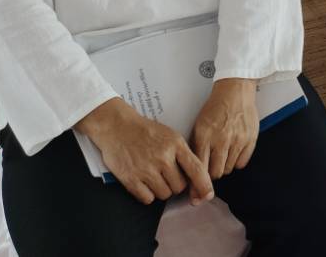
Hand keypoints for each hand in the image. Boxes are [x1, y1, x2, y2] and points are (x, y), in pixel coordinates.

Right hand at [74, 98, 212, 205]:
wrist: (117, 127)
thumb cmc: (145, 131)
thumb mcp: (170, 136)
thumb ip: (183, 154)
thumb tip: (196, 177)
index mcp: (175, 145)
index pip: (196, 169)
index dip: (204, 185)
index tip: (208, 195)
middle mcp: (163, 158)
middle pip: (179, 187)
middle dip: (175, 184)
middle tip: (166, 175)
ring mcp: (146, 169)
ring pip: (164, 194)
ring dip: (161, 190)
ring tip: (153, 176)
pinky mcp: (131, 179)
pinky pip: (147, 199)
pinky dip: (147, 194)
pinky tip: (144, 183)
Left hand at [191, 78, 258, 180]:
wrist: (235, 91)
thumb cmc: (214, 109)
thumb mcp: (198, 126)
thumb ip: (195, 149)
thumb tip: (190, 175)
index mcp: (204, 136)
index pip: (200, 169)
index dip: (197, 184)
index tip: (196, 196)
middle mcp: (221, 139)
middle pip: (216, 173)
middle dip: (212, 174)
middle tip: (211, 166)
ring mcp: (238, 139)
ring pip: (228, 169)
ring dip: (224, 166)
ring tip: (222, 155)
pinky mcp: (251, 139)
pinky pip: (242, 163)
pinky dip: (236, 161)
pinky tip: (233, 152)